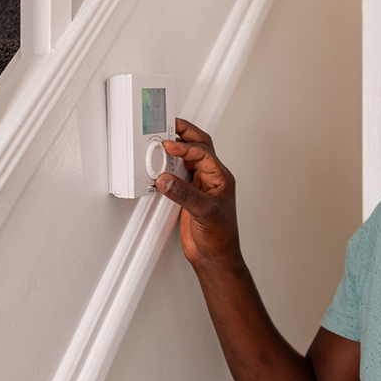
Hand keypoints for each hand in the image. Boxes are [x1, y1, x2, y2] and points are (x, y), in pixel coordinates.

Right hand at [155, 118, 241, 268]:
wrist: (215, 256)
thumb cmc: (221, 237)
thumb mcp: (204, 212)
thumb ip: (183, 194)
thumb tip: (166, 179)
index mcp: (221, 177)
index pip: (202, 152)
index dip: (185, 146)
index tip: (168, 145)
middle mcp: (211, 178)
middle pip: (199, 146)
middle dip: (184, 133)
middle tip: (168, 124)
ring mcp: (200, 186)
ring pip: (188, 158)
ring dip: (176, 148)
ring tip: (161, 141)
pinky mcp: (188, 195)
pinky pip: (177, 173)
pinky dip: (168, 167)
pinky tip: (159, 167)